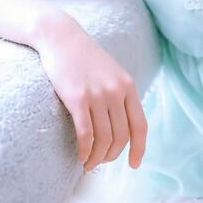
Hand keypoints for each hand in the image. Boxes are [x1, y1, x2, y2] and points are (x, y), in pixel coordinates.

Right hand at [37, 19, 146, 171]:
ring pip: (103, 139)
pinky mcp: (77, 97)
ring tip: (88, 163)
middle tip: (100, 162)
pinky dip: (84, 150)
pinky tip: (80, 156)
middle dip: (112, 155)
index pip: (140, 125)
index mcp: (128, 85)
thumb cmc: (85, 57)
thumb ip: (121, 93)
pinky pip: (85, 133)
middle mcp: (116, 91)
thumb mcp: (112, 71)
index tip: (134, 164)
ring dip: (96, 157)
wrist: (62, 37)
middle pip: (121, 136)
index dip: (139, 148)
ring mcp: (97, 94)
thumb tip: (124, 123)